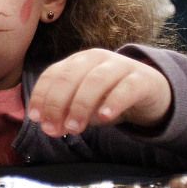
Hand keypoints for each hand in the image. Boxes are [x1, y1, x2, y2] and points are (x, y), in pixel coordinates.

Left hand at [28, 48, 172, 135]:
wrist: (151, 92)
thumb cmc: (109, 97)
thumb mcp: (84, 104)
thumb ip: (66, 113)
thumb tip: (50, 128)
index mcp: (77, 61)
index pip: (52, 74)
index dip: (41, 96)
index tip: (35, 119)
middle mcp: (96, 58)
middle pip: (70, 77)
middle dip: (57, 104)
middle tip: (53, 129)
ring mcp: (120, 65)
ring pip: (95, 81)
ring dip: (80, 106)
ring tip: (74, 128)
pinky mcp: (142, 79)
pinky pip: (126, 88)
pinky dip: (112, 103)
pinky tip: (104, 118)